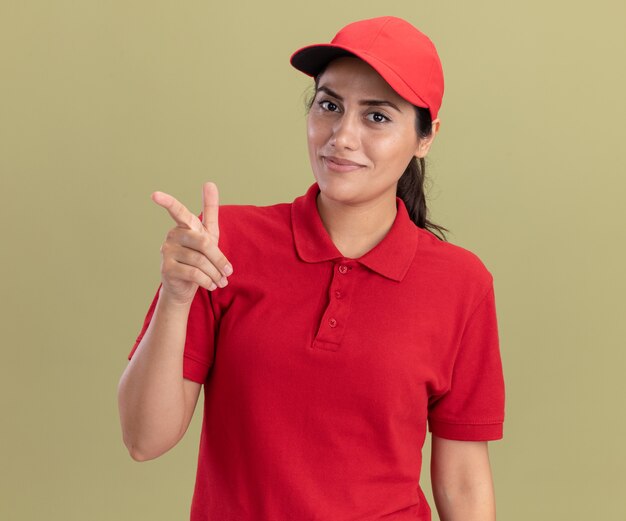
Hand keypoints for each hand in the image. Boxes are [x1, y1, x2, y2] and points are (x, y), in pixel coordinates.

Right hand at [151, 182, 232, 304]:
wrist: (185, 288)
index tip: (155, 195)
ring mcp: (167, 252)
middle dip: (219, 259)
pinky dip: (207, 281)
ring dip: (215, 273)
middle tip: (229, 272)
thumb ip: (210, 211)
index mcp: (184, 226)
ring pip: (200, 260)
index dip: (168, 202)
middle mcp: (172, 235)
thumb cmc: (199, 258)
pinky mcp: (166, 268)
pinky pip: (194, 273)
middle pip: (203, 242)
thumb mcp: (209, 236)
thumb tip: (210, 182)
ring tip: (221, 281)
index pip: (178, 212)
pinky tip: (212, 286)